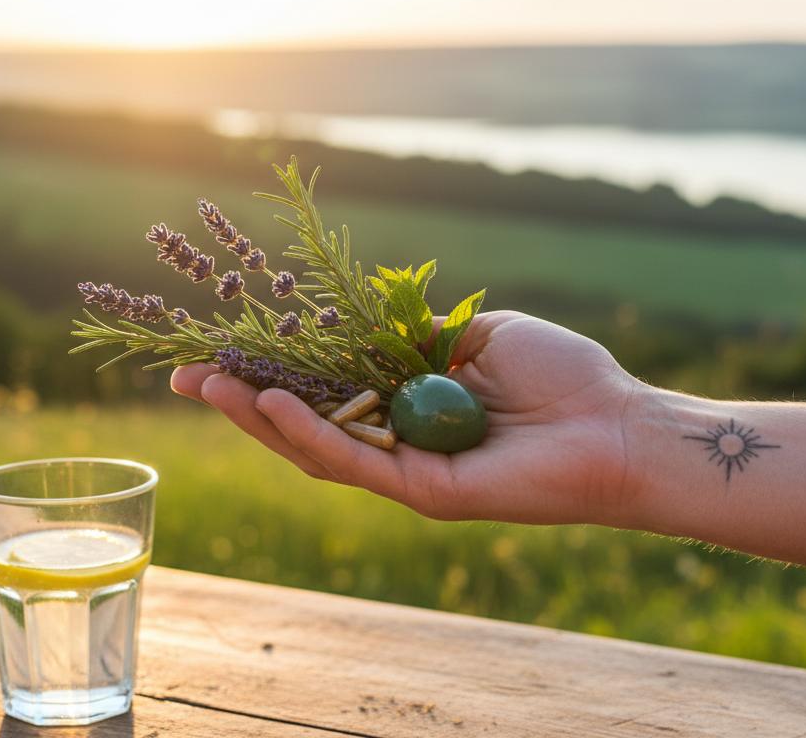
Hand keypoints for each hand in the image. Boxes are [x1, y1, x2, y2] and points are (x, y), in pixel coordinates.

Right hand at [171, 311, 644, 523]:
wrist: (621, 426)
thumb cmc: (564, 377)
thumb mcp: (479, 332)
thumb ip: (416, 329)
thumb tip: (357, 313)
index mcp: (408, 402)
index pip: (323, 387)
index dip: (270, 366)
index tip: (218, 341)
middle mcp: (398, 439)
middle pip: (303, 423)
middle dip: (241, 397)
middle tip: (183, 372)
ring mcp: (407, 470)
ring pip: (315, 449)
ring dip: (259, 417)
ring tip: (209, 385)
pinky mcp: (425, 492)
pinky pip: (356, 464)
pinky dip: (312, 434)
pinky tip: (274, 406)